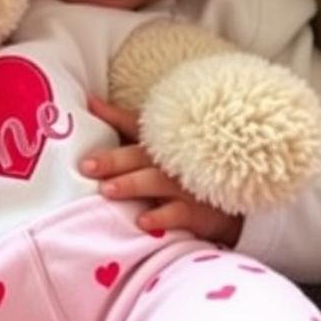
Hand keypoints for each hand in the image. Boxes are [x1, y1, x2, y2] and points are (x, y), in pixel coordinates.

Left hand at [80, 95, 243, 246]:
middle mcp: (173, 159)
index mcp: (162, 140)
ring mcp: (187, 184)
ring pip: (157, 182)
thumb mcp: (157, 142)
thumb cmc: (183, 165)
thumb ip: (123, 122)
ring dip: (132, 185)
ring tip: (107, 190)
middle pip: (141, 156)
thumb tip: (90, 100)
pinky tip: (142, 220)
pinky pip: (180, 213)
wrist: (233, 198)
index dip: (113, 116)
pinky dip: (161, 217)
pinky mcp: (200, 210)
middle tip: (88, 166)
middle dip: (114, 160)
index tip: (89, 107)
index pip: (135, 124)